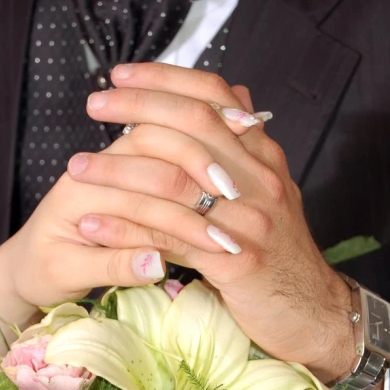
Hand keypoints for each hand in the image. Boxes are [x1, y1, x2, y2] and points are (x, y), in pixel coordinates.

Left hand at [68, 62, 355, 383]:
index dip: (165, 80)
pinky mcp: (235, 262)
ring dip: (118, 173)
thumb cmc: (281, 256)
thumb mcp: (273, 194)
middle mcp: (260, 180)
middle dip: (136, 110)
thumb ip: (249, 150)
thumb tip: (237, 97)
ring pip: (174, 183)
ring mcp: (250, 221)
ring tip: (76, 170)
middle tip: (93, 107)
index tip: (121, 76)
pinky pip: (169, 239)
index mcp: (264, 159)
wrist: (313, 313)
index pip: (215, 97)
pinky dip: (125, 232)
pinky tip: (92, 227)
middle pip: (192, 126)